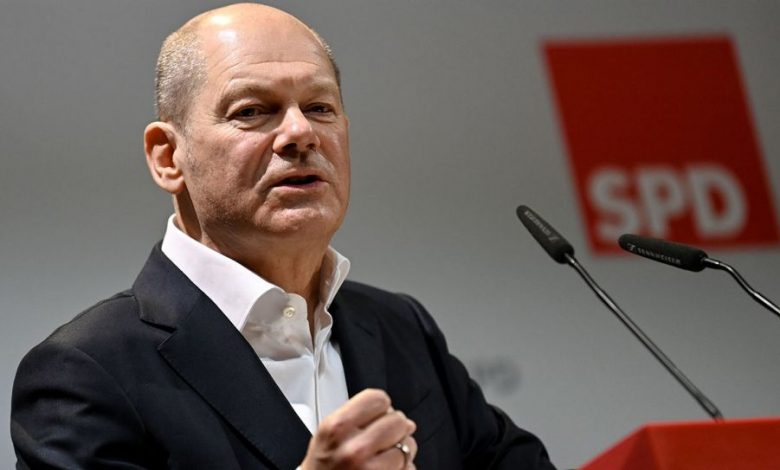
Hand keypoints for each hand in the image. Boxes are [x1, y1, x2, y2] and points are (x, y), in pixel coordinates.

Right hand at [300, 389, 417, 468]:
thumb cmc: (324, 466)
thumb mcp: (329, 433)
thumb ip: (360, 418)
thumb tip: (404, 420)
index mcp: (337, 427)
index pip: (378, 399)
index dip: (382, 407)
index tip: (379, 415)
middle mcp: (354, 449)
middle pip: (398, 420)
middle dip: (395, 428)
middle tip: (383, 439)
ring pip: (408, 445)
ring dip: (402, 450)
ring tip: (384, 457)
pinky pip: (409, 467)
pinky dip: (404, 467)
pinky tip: (387, 469)